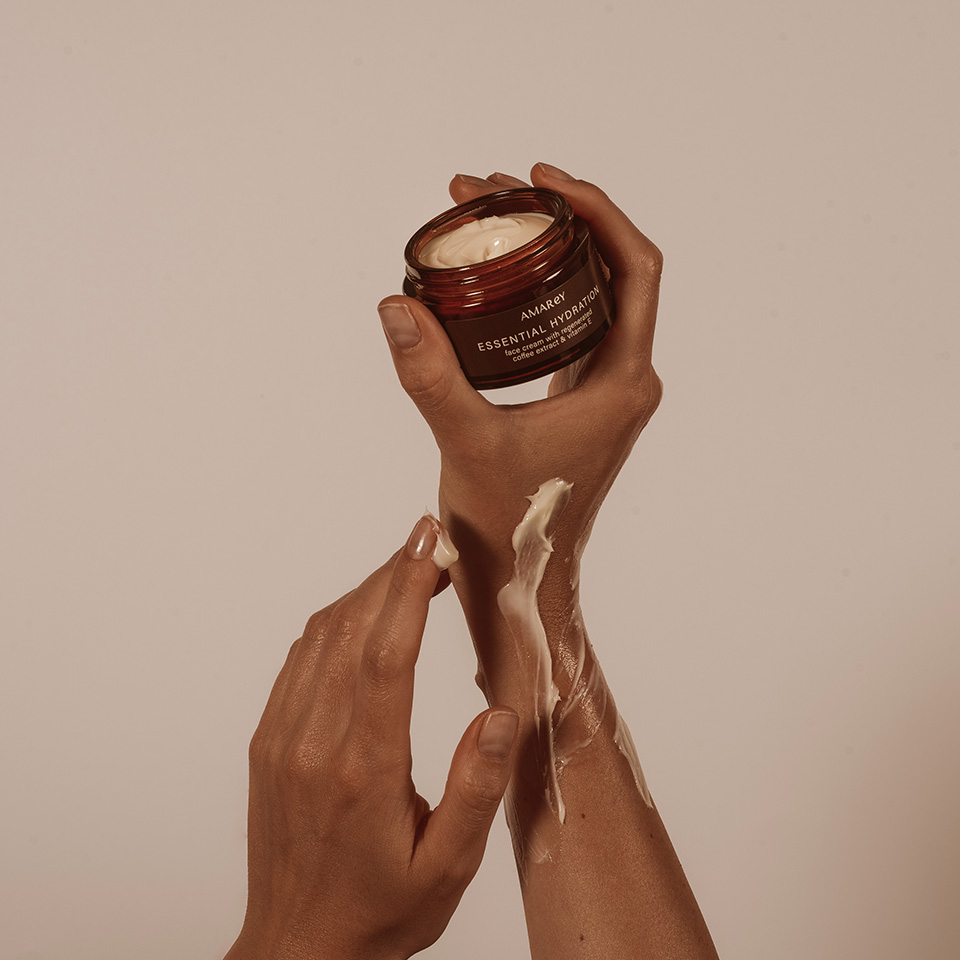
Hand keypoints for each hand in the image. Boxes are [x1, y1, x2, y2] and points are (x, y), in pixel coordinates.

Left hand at [225, 515, 518, 959]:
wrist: (297, 947)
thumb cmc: (380, 912)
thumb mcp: (447, 868)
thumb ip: (476, 789)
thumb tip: (500, 714)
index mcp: (362, 769)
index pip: (385, 655)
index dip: (407, 588)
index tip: (428, 540)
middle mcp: (313, 742)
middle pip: (352, 630)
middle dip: (393, 574)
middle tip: (430, 538)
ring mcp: (283, 737)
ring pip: (322, 636)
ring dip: (365, 592)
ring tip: (410, 567)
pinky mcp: (269, 739)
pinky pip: (300, 659)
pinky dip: (336, 621)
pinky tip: (365, 612)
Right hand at [378, 164, 662, 703]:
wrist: (521, 579)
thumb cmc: (508, 526)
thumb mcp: (465, 442)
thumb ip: (430, 374)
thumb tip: (395, 305)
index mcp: (622, 382)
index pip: (634, 268)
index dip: (596, 210)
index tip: (541, 182)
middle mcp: (625, 379)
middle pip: (610, 270)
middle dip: (559, 221)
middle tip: (494, 194)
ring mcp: (604, 390)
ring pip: (591, 296)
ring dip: (549, 253)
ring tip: (491, 221)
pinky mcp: (579, 400)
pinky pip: (570, 326)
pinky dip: (538, 292)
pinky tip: (496, 279)